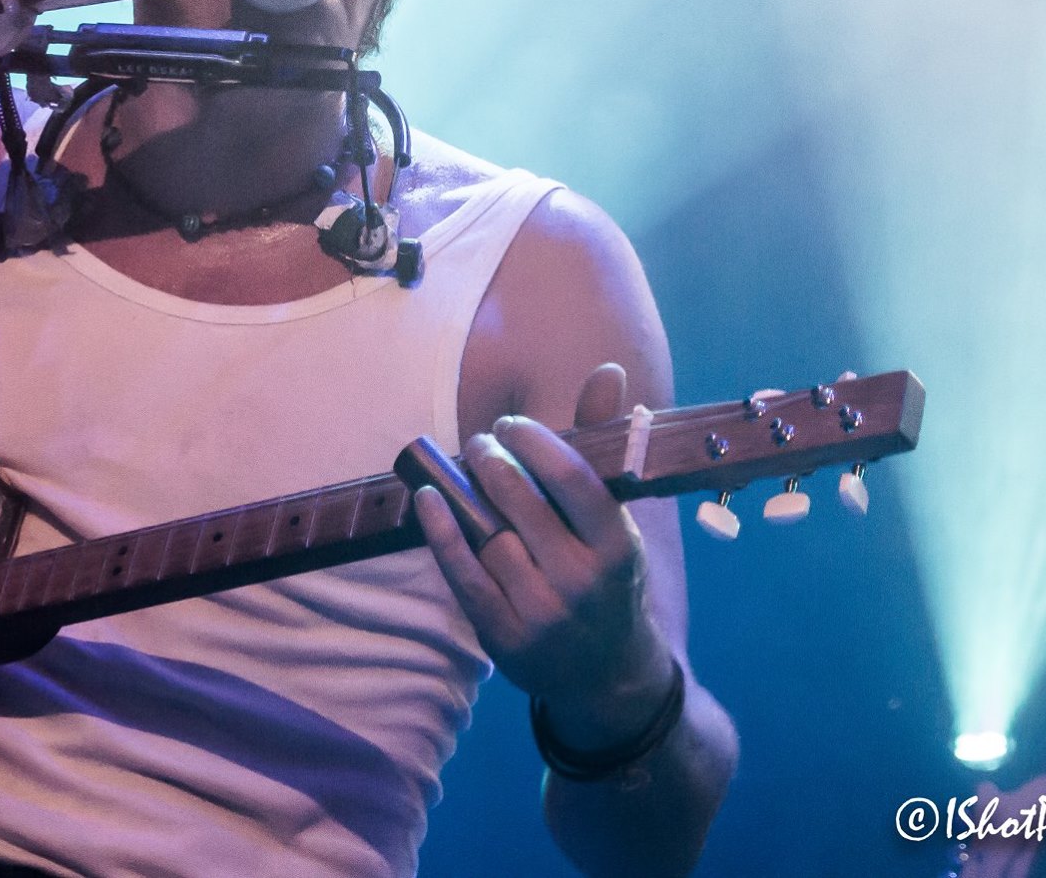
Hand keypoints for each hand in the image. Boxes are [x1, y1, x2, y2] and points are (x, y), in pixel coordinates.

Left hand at [416, 363, 675, 747]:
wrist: (608, 672)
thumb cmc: (608, 577)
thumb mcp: (618, 519)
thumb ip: (602, 447)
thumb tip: (607, 372)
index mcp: (617, 546)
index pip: (571, 478)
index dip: (533, 441)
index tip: (510, 427)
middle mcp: (581, 581)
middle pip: (521, 502)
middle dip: (492, 460)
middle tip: (481, 443)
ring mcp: (541, 613)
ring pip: (489, 536)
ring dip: (465, 493)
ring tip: (459, 470)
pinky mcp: (505, 636)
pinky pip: (463, 574)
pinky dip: (441, 533)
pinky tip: (427, 501)